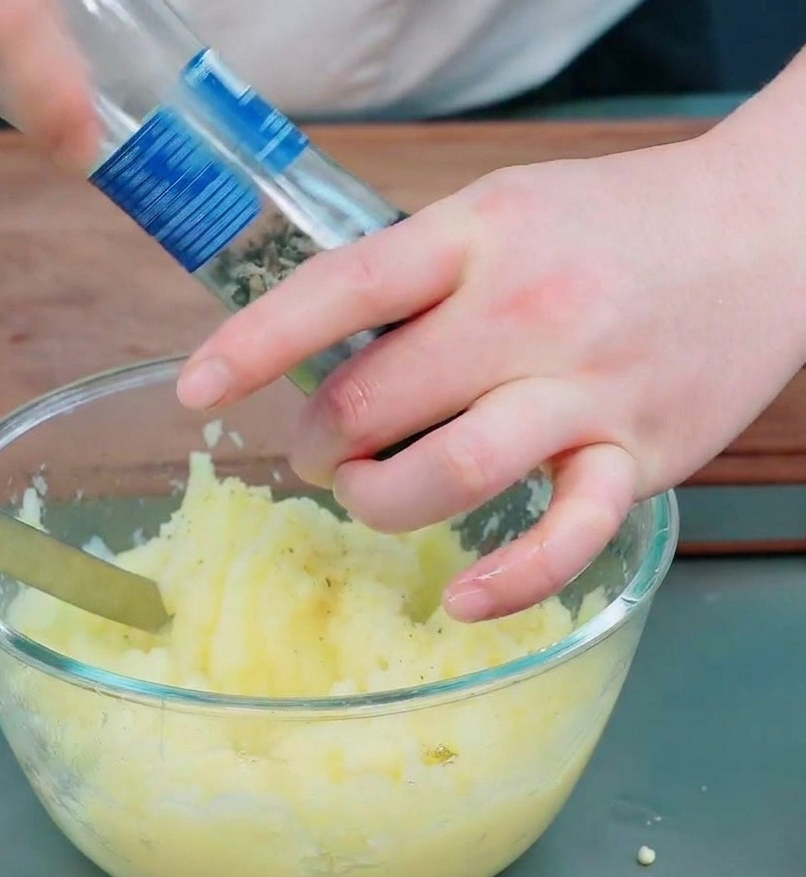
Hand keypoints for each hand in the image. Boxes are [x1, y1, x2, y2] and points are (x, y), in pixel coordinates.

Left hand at [177, 124, 805, 621]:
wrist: (766, 230)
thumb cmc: (617, 220)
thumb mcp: (502, 211)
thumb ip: (418, 276)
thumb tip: (324, 348)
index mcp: (480, 237)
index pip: (342, 290)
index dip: (256, 343)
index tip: (197, 387)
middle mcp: (529, 311)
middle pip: (377, 400)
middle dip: (321, 442)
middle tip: (317, 450)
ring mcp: (587, 389)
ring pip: (452, 471)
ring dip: (382, 500)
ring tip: (371, 492)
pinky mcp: (640, 455)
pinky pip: (566, 534)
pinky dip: (513, 579)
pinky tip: (465, 597)